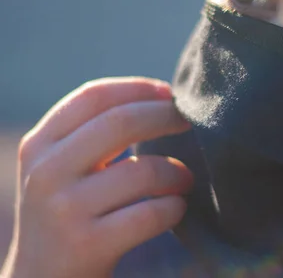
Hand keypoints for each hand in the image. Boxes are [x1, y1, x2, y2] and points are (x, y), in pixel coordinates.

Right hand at [1, 77, 192, 277]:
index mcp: (40, 145)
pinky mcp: (87, 245)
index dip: (138, 88)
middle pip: (121, 123)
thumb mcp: (60, 168)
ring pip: (142, 171)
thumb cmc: (66, 214)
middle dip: (165, 117)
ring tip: (185, 179)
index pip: (93, 96)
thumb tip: (161, 99)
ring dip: (177, 172)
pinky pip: (150, 214)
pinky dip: (173, 208)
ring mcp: (64, 209)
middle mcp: (46, 172)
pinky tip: (175, 208)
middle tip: (190, 122)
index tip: (169, 93)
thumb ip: (91, 134)